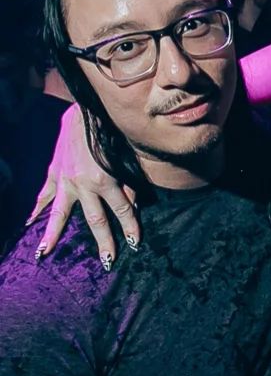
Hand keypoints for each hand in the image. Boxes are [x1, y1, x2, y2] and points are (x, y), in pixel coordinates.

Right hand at [28, 103, 139, 262]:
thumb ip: (129, 185)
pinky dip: (36, 209)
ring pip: (60, 214)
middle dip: (103, 241)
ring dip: (53, 235)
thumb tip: (131, 207)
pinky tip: (30, 223)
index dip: (130, 228)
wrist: (85, 113)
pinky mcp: (53, 173)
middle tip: (107, 262)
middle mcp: (84, 184)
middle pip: (95, 220)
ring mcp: (65, 180)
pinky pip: (44, 195)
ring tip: (43, 254)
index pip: (122, 210)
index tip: (135, 244)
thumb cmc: (111, 135)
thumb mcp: (126, 160)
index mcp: (105, 180)